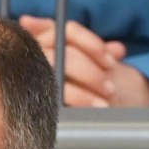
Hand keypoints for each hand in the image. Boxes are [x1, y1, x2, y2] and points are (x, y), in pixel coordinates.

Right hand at [17, 15, 148, 107]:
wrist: (61, 109)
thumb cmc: (82, 81)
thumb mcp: (93, 65)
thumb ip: (102, 53)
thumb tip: (118, 49)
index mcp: (51, 36)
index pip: (70, 32)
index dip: (93, 45)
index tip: (112, 63)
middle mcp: (38, 51)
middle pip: (64, 55)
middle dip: (90, 73)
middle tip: (111, 89)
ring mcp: (31, 73)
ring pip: (56, 78)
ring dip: (82, 95)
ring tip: (102, 106)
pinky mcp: (30, 96)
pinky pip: (51, 102)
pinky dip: (70, 108)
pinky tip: (83, 116)